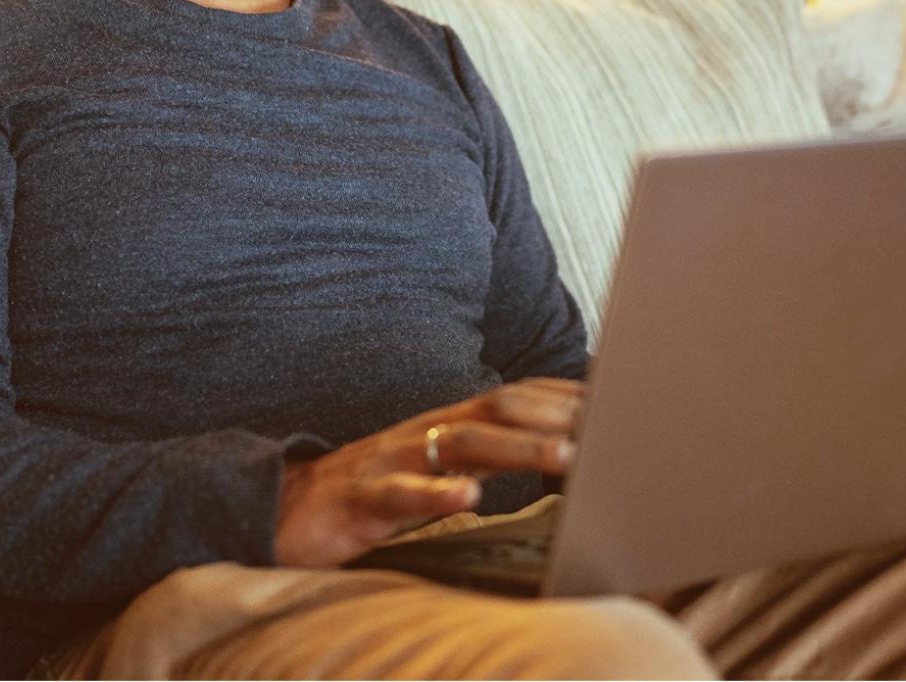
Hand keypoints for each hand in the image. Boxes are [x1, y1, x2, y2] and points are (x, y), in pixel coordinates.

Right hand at [273, 377, 585, 567]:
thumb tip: (560, 457)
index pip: (516, 398)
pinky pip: (400, 494)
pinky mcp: (362, 499)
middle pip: (498, 408)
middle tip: (612, 426)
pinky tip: (468, 499)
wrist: (284, 510)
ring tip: (567, 457)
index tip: (621, 399)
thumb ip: (488, 458)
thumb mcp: (438, 471)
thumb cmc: (375, 494)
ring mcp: (393, 460)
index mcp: (447, 425)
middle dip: (557, 413)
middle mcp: (425, 432)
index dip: (567, 396)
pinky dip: (436, 494)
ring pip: (461, 443)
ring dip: (519, 449)